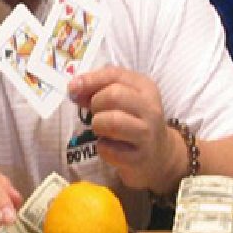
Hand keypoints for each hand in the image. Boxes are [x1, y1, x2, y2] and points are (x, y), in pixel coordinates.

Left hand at [67, 67, 184, 192]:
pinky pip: (108, 149)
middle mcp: (151, 109)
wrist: (159, 155)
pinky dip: (102, 148)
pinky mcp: (139, 158)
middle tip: (97, 114)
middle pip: (113, 96)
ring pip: (112, 122)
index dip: (89, 80)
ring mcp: (147, 135)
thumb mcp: (124, 98)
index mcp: (146, 88)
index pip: (114, 74)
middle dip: (95, 104)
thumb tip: (74, 89)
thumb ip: (99, 88)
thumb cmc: (134, 121)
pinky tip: (110, 146)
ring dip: (98, 125)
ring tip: (103, 130)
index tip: (73, 89)